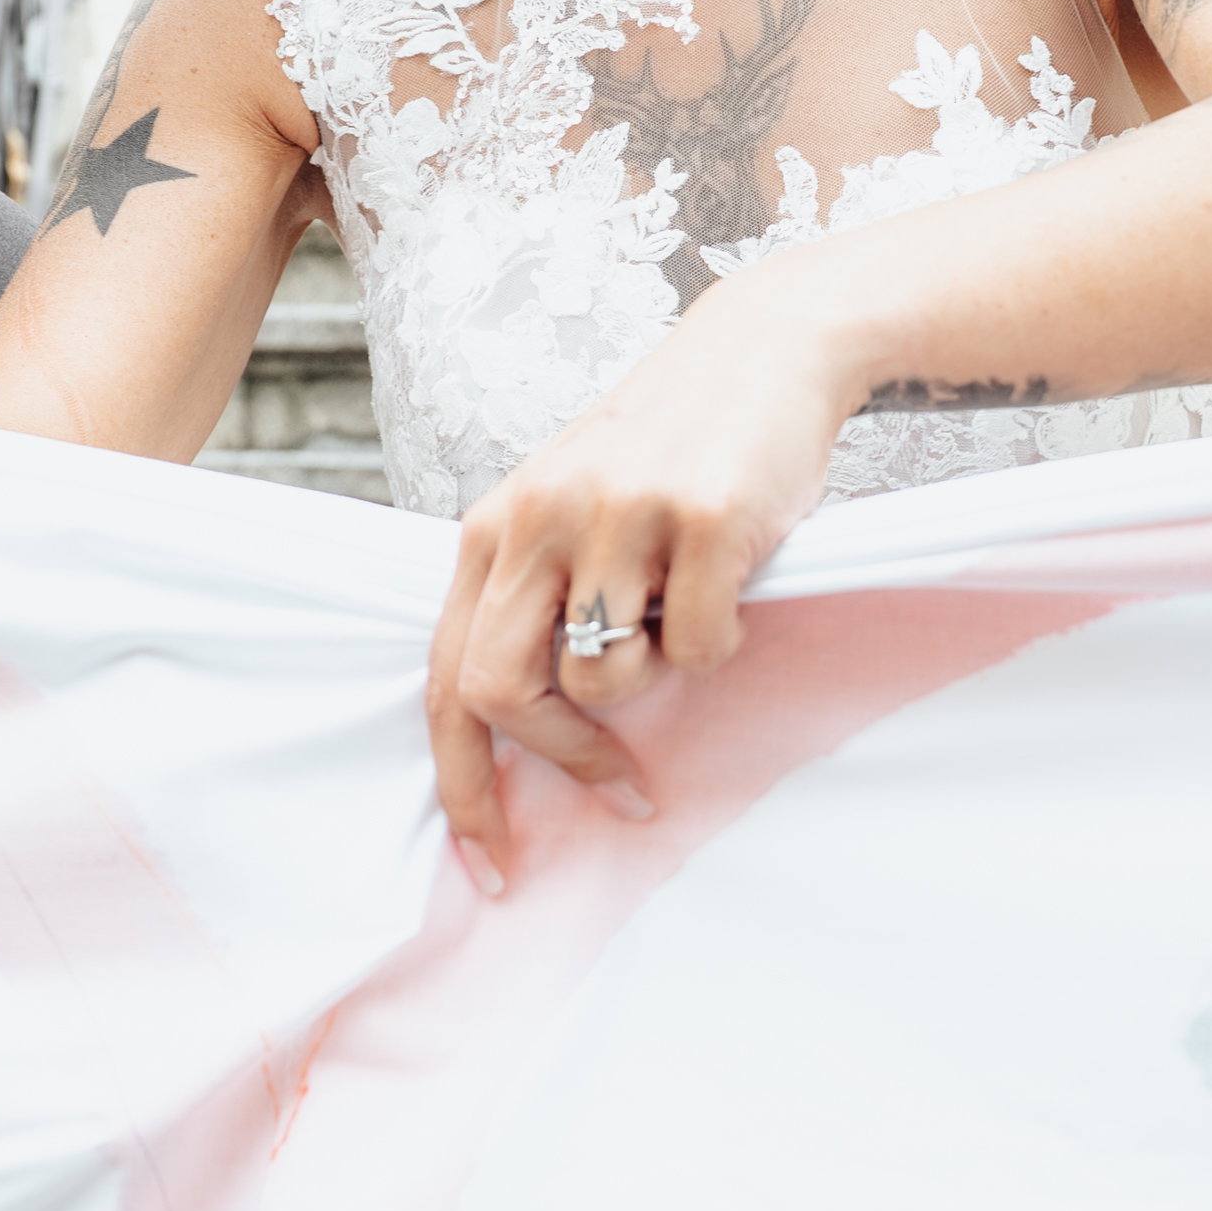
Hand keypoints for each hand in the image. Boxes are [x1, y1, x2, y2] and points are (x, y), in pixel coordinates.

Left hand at [425, 282, 856, 894]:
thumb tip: (511, 731)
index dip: (463, 784)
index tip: (492, 860)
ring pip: (608, 679)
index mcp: (493, 524)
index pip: (448, 677)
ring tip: (682, 607)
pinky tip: (733, 580)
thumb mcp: (569, 508)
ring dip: (656, 676)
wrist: (763, 350)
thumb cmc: (667, 448)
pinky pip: (703, 648)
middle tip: (620, 788)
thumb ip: (532, 597)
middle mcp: (539, 517)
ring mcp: (620, 516)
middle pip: (502, 690)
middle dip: (561, 757)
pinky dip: (722, 639)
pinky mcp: (704, 520)